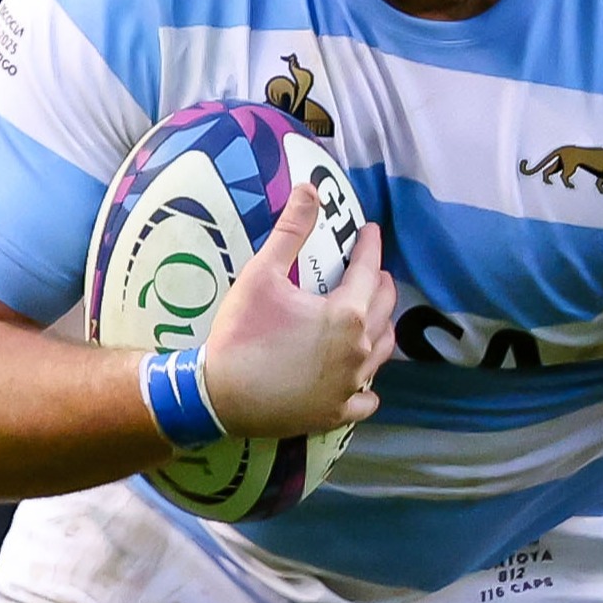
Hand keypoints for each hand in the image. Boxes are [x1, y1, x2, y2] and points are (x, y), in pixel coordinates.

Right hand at [199, 182, 391, 439]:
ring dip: (380, 328)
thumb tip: (309, 189)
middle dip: (381, 284)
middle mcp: (359, 349)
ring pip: (381, 352)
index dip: (370, 246)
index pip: (368, 270)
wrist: (219, 397)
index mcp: (347, 314)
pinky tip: (360, 380)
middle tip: (372, 270)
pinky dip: (366, 385)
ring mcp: (350, 385)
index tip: (370, 230)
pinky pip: (365, 398)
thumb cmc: (240, 334)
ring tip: (373, 316)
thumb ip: (290, 232)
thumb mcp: (261, 275)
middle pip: (383, 309)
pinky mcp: (336, 413)